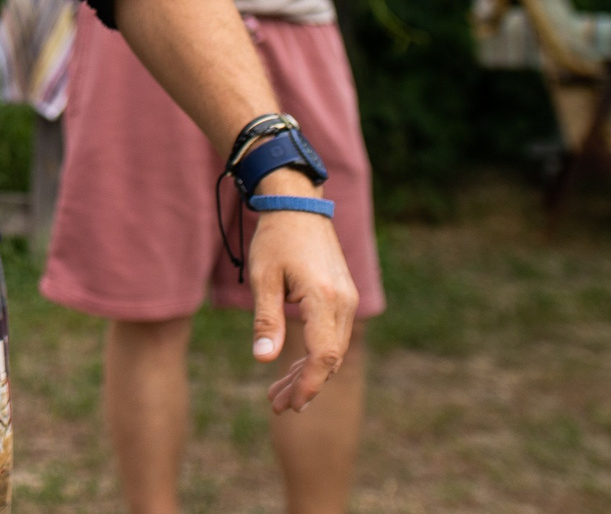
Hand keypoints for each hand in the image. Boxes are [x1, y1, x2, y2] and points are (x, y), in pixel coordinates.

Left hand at [243, 180, 359, 412]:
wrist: (298, 205)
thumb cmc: (275, 238)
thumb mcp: (262, 277)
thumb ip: (266, 320)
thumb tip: (264, 360)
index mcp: (324, 298)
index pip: (323, 356)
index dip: (308, 384)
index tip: (290, 405)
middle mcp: (344, 303)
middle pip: (330, 358)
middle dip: (304, 385)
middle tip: (276, 405)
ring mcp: (348, 300)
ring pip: (333, 350)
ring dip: (309, 373)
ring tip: (279, 393)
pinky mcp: (344, 298)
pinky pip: (333, 336)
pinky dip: (316, 355)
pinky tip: (294, 368)